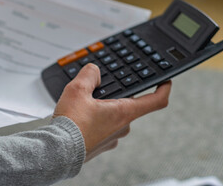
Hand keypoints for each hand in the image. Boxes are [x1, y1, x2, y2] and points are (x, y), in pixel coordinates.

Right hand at [53, 63, 170, 161]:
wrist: (58, 151)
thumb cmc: (70, 125)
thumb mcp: (77, 90)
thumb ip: (89, 74)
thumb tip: (94, 71)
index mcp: (123, 112)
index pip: (155, 100)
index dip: (163, 88)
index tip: (165, 82)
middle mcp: (122, 127)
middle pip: (127, 105)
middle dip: (114, 96)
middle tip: (96, 91)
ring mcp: (112, 138)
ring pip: (113, 117)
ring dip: (103, 109)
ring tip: (83, 107)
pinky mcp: (101, 145)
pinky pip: (104, 128)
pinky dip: (96, 121)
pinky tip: (81, 119)